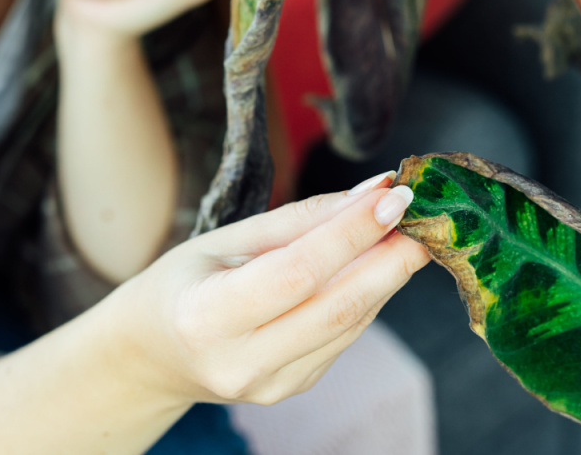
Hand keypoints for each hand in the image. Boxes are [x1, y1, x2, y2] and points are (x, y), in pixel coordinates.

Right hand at [120, 172, 429, 405]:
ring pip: (351, 322)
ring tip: (408, 230)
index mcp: (207, 318)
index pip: (297, 273)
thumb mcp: (227, 239)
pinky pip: (344, 335)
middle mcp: (240, 362)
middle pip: (338, 307)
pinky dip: (367, 296)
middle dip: (392, 258)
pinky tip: (376, 265)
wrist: (154, 353)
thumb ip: (303, 219)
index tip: (394, 196)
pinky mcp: (295, 388)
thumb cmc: (186, 283)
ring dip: (388, 274)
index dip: (351, 234)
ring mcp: (271, 384)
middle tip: (427, 215)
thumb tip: (374, 191)